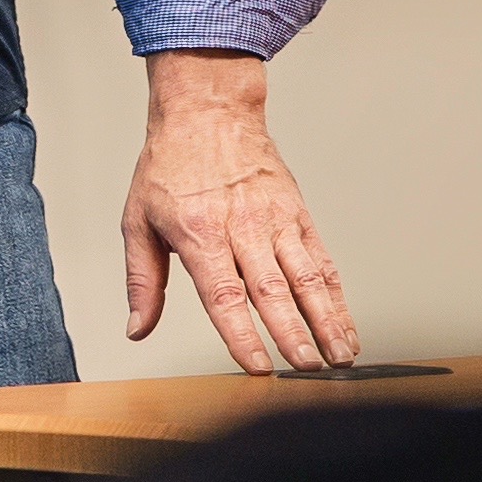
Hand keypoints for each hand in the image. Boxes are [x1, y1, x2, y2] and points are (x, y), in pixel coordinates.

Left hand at [119, 51, 359, 374]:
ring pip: (307, 277)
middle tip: (307, 369)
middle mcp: (242, 227)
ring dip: (326, 319)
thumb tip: (137, 327)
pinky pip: (321, 259)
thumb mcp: (138, 220)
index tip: (257, 368)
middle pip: (272, 290)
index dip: (242, 335)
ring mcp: (275, 220)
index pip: (224, 295)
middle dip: (292, 334)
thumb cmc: (169, 166)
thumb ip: (141, 280)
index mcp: (199, 233)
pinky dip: (336, 295)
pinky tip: (344, 324)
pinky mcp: (298, 213)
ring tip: (339, 356)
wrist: (207, 112)